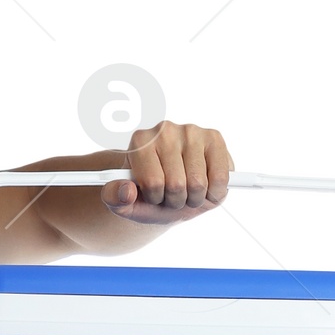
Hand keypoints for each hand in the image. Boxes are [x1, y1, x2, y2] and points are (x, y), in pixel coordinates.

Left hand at [101, 120, 232, 220]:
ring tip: (186, 190)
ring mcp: (192, 131)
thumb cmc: (146, 196)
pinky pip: (221, 179)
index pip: (153, 184)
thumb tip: (126, 191)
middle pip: (177, 185)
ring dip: (194, 199)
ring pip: (199, 184)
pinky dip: (214, 193)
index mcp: (140, 141)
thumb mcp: (124, 204)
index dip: (155, 198)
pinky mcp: (214, 138)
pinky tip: (205, 185)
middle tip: (171, 194)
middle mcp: (165, 130)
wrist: (169, 190)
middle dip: (175, 201)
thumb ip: (114, 199)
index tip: (152, 192)